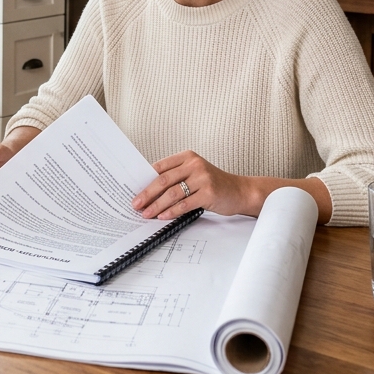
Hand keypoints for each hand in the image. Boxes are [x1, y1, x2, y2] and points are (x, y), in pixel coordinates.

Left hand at [132, 150, 254, 219]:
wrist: (240, 191)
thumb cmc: (213, 183)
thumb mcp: (194, 173)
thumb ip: (175, 176)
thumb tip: (148, 189)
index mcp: (187, 157)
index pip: (160, 166)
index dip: (144, 179)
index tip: (133, 189)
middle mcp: (194, 165)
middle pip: (163, 180)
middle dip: (147, 193)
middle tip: (136, 204)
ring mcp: (202, 178)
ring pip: (172, 193)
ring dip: (156, 205)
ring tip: (146, 214)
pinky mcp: (209, 193)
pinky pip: (185, 204)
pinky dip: (171, 211)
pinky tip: (162, 216)